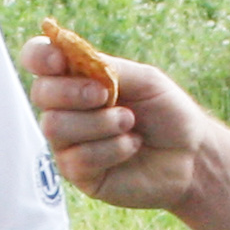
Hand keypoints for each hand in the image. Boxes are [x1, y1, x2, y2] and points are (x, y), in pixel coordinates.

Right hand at [25, 35, 228, 216]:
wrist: (190, 155)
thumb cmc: (167, 113)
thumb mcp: (145, 80)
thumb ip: (109, 68)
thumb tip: (73, 57)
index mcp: (78, 78)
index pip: (38, 60)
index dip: (39, 56)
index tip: (58, 61)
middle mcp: (66, 108)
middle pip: (41, 93)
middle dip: (72, 92)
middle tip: (107, 95)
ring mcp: (68, 142)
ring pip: (55, 126)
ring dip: (99, 123)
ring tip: (130, 123)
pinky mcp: (78, 173)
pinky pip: (78, 158)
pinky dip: (111, 149)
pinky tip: (132, 146)